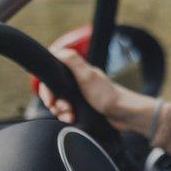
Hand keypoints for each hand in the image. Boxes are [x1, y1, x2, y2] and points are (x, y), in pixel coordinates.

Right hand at [39, 46, 157, 135]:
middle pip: (53, 93)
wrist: (123, 114)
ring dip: (61, 112)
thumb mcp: (88, 76)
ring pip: (59, 104)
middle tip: (64, 109)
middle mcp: (76, 82)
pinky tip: (72, 120)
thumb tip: (56, 50)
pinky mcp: (82, 108)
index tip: (51, 99)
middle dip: (54, 103)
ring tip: (70, 116)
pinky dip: (66, 117)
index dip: (47, 90)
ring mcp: (79, 96)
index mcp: (76, 72)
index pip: (51, 78)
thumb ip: (73, 61)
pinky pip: (67, 113)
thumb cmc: (108, 95)